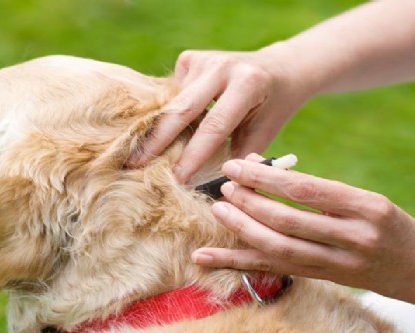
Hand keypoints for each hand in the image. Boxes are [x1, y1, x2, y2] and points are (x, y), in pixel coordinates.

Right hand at [127, 49, 311, 182]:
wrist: (279, 69)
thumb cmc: (272, 108)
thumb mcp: (264, 133)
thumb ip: (240, 157)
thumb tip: (214, 191)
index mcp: (247, 84)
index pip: (215, 125)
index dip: (194, 154)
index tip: (177, 178)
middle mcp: (222, 67)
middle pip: (182, 108)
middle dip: (158, 140)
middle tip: (135, 165)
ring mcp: (203, 59)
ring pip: (173, 102)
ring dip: (162, 129)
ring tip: (143, 155)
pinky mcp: (190, 58)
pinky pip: (173, 93)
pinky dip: (171, 113)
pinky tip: (174, 125)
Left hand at [192, 154, 414, 297]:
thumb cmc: (385, 222)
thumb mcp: (363, 198)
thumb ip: (318, 188)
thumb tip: (262, 166)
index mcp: (366, 206)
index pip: (307, 190)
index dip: (267, 177)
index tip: (239, 164)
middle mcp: (354, 237)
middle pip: (289, 221)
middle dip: (251, 202)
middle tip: (226, 185)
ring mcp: (339, 264)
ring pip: (280, 248)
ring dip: (243, 229)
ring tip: (219, 210)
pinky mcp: (324, 280)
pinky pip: (275, 270)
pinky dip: (237, 262)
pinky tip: (206, 257)